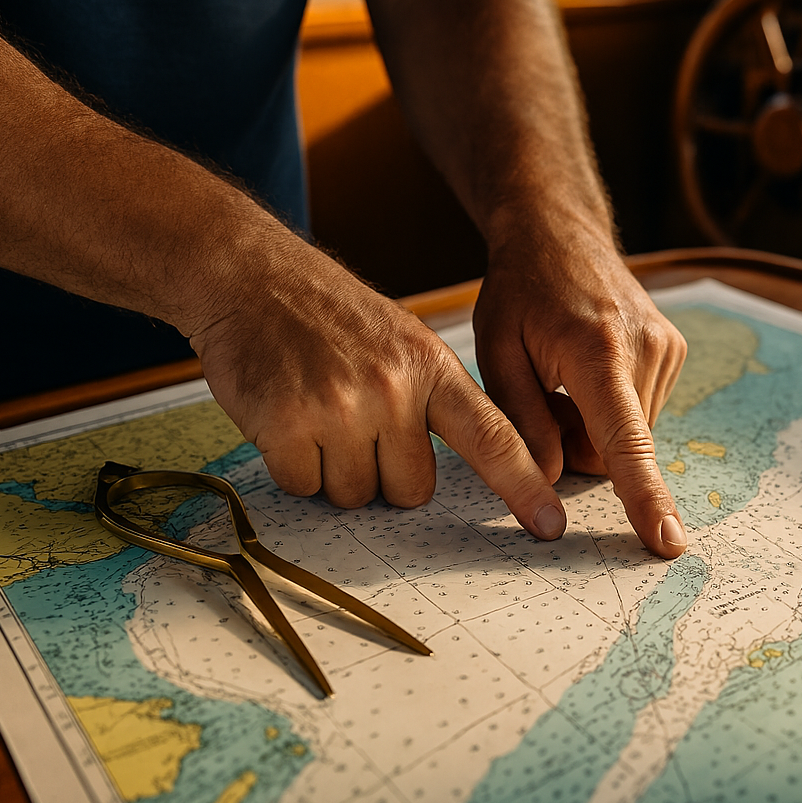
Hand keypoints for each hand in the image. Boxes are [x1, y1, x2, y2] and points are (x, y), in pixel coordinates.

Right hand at [187, 241, 566, 539]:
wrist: (251, 277)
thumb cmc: (331, 316)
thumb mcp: (404, 342)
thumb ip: (437, 402)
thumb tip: (462, 474)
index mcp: (432, 368)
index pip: (492, 437)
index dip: (523, 485)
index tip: (550, 525)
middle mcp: (393, 388)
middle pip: (411, 489)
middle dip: (384, 472)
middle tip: (356, 422)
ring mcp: (340, 407)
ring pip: (355, 495)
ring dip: (335, 470)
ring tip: (318, 410)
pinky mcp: (287, 424)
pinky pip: (304, 486)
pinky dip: (293, 464)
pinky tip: (286, 416)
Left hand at [472, 224, 688, 557]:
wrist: (559, 232)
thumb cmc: (519, 291)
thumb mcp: (497, 353)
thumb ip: (521, 423)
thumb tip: (550, 479)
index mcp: (598, 350)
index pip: (625, 442)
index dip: (645, 497)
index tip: (667, 541)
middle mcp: (645, 348)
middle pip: (616, 448)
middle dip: (577, 444)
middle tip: (543, 396)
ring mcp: (667, 347)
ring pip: (629, 435)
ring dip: (593, 425)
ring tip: (565, 373)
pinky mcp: (674, 349)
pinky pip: (640, 411)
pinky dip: (610, 407)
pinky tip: (588, 368)